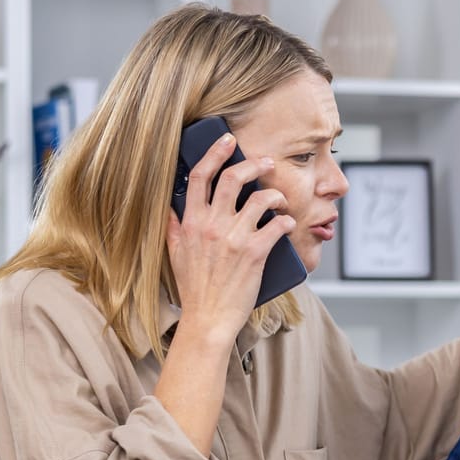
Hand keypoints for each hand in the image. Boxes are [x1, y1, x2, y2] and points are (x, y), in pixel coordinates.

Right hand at [168, 131, 294, 343]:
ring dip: (275, 194)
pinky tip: (287, 224)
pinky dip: (286, 221)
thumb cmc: (194, 288)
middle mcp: (212, 225)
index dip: (215, 153)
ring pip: (260, 198)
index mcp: (191, 221)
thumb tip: (171, 207)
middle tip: (266, 162)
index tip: (228, 141)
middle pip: (233, 178)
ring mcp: (234, 238)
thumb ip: (174, 226)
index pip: (200, 176)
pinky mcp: (255, 252)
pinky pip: (277, 225)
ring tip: (280, 200)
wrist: (208, 318)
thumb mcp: (175, 253)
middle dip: (253, 164)